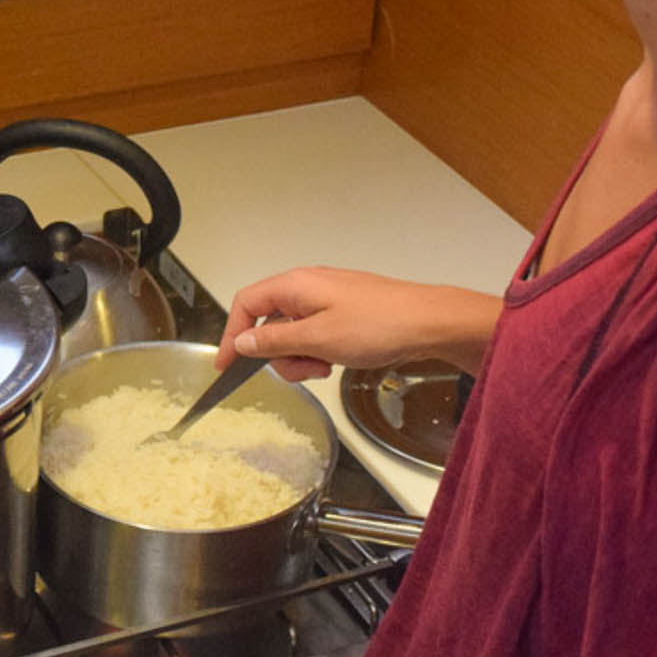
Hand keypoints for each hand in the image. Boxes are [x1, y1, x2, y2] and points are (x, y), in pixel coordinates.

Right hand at [219, 268, 498, 381]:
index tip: (227, 367)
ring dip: (302, 358)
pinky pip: (315, 336)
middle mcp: (306, 288)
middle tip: (305, 371)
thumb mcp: (318, 338)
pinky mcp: (343, 314)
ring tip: (327, 367)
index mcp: (295, 285)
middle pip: (269, 323)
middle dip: (280, 354)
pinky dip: (319, 353)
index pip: (246, 304)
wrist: (429, 323)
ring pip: (293, 335)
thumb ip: (275, 341)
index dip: (232, 335)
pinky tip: (338, 362)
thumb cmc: (376, 326)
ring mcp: (326, 300)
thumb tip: (241, 340)